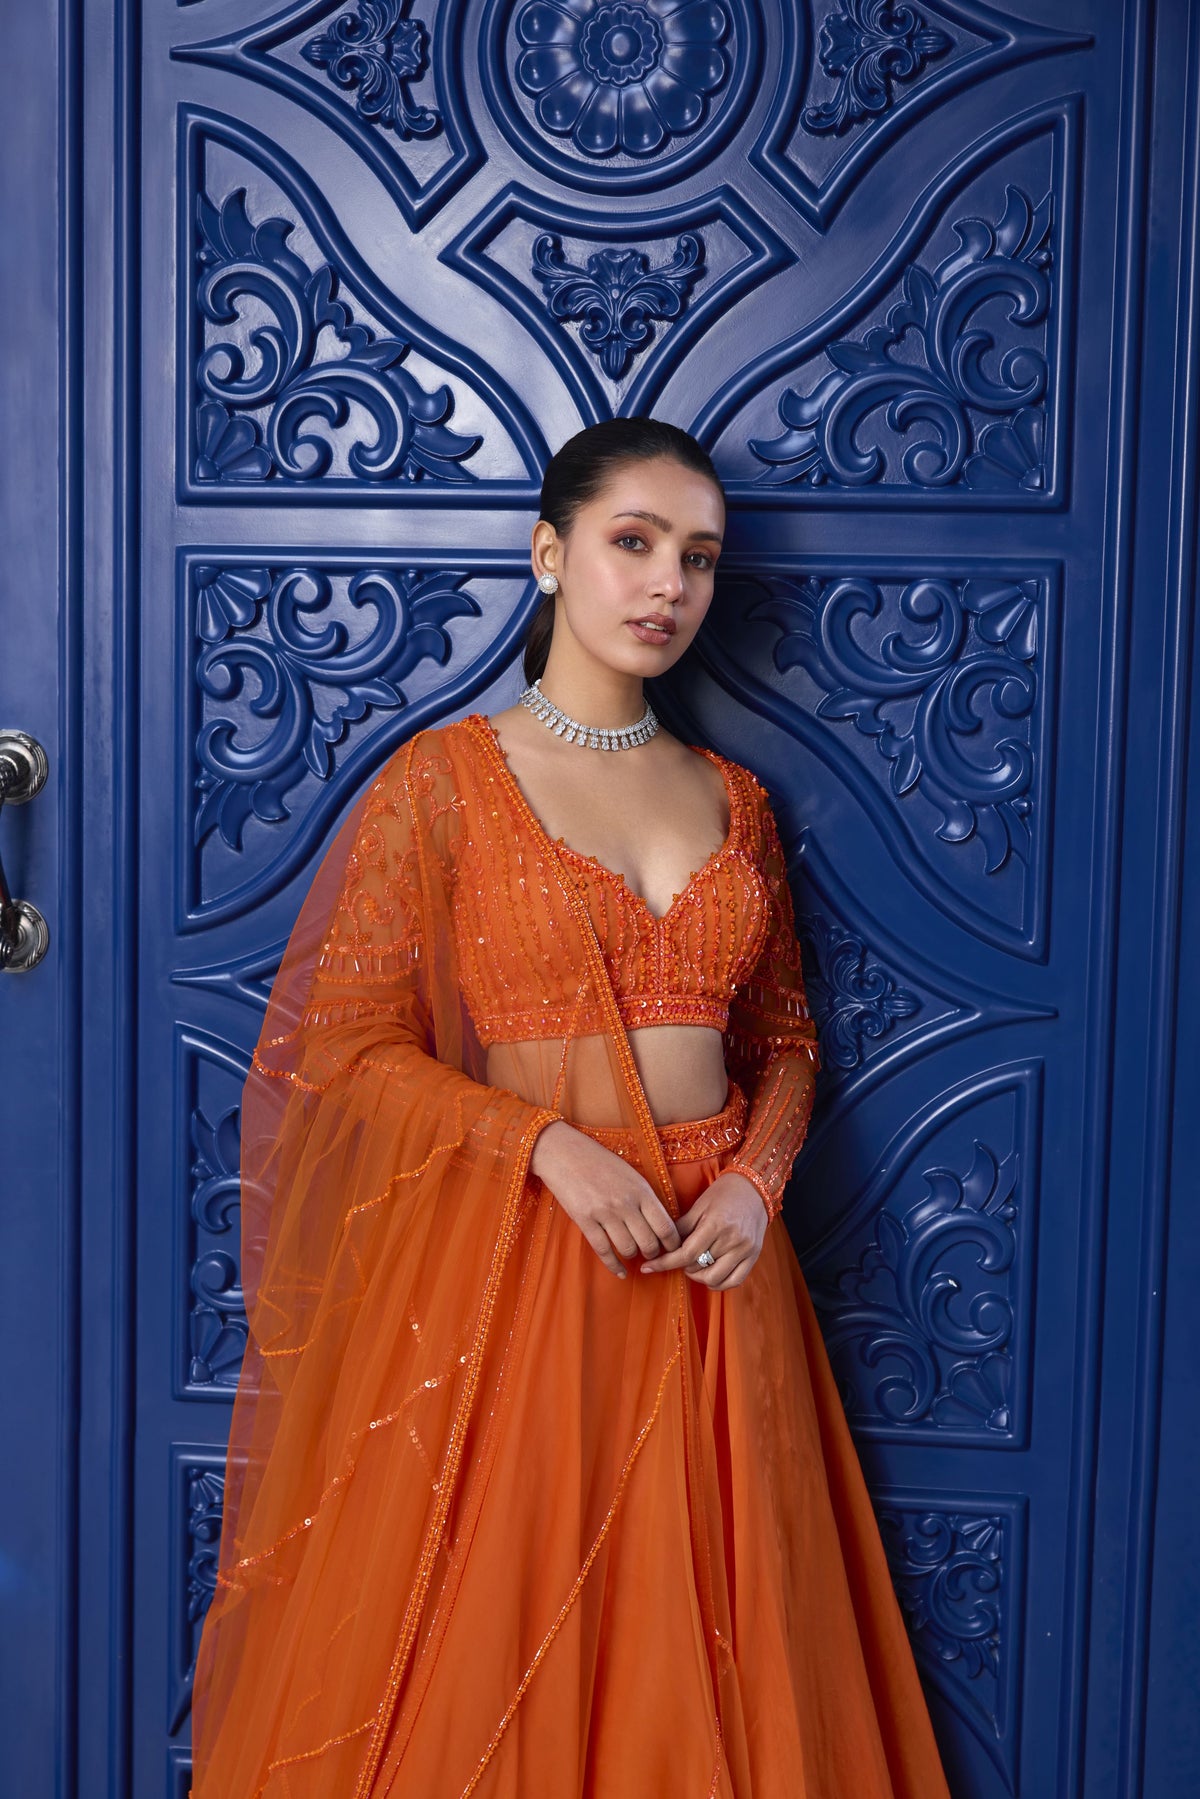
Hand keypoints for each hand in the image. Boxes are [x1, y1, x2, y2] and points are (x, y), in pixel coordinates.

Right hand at [530, 1120, 682, 1278]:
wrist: (565, 1154)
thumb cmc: (600, 1162)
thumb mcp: (631, 1175)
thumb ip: (646, 1198)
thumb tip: (662, 1224)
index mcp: (641, 1190)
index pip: (666, 1226)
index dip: (673, 1243)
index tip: (673, 1248)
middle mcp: (625, 1203)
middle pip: (649, 1242)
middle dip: (653, 1253)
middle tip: (651, 1252)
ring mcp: (604, 1213)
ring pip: (628, 1249)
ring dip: (632, 1255)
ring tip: (632, 1251)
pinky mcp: (585, 1221)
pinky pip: (604, 1251)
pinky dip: (614, 1266)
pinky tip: (620, 1272)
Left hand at [637, 1170, 766, 1290]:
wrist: (754, 1188)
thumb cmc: (723, 1194)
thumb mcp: (699, 1206)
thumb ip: (681, 1227)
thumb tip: (662, 1244)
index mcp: (716, 1224)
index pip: (686, 1254)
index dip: (664, 1263)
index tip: (647, 1267)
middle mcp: (732, 1239)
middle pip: (699, 1268)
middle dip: (683, 1267)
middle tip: (679, 1258)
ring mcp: (745, 1250)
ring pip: (715, 1278)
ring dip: (699, 1277)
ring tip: (693, 1266)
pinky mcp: (754, 1256)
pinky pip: (734, 1281)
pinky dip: (719, 1283)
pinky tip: (709, 1275)